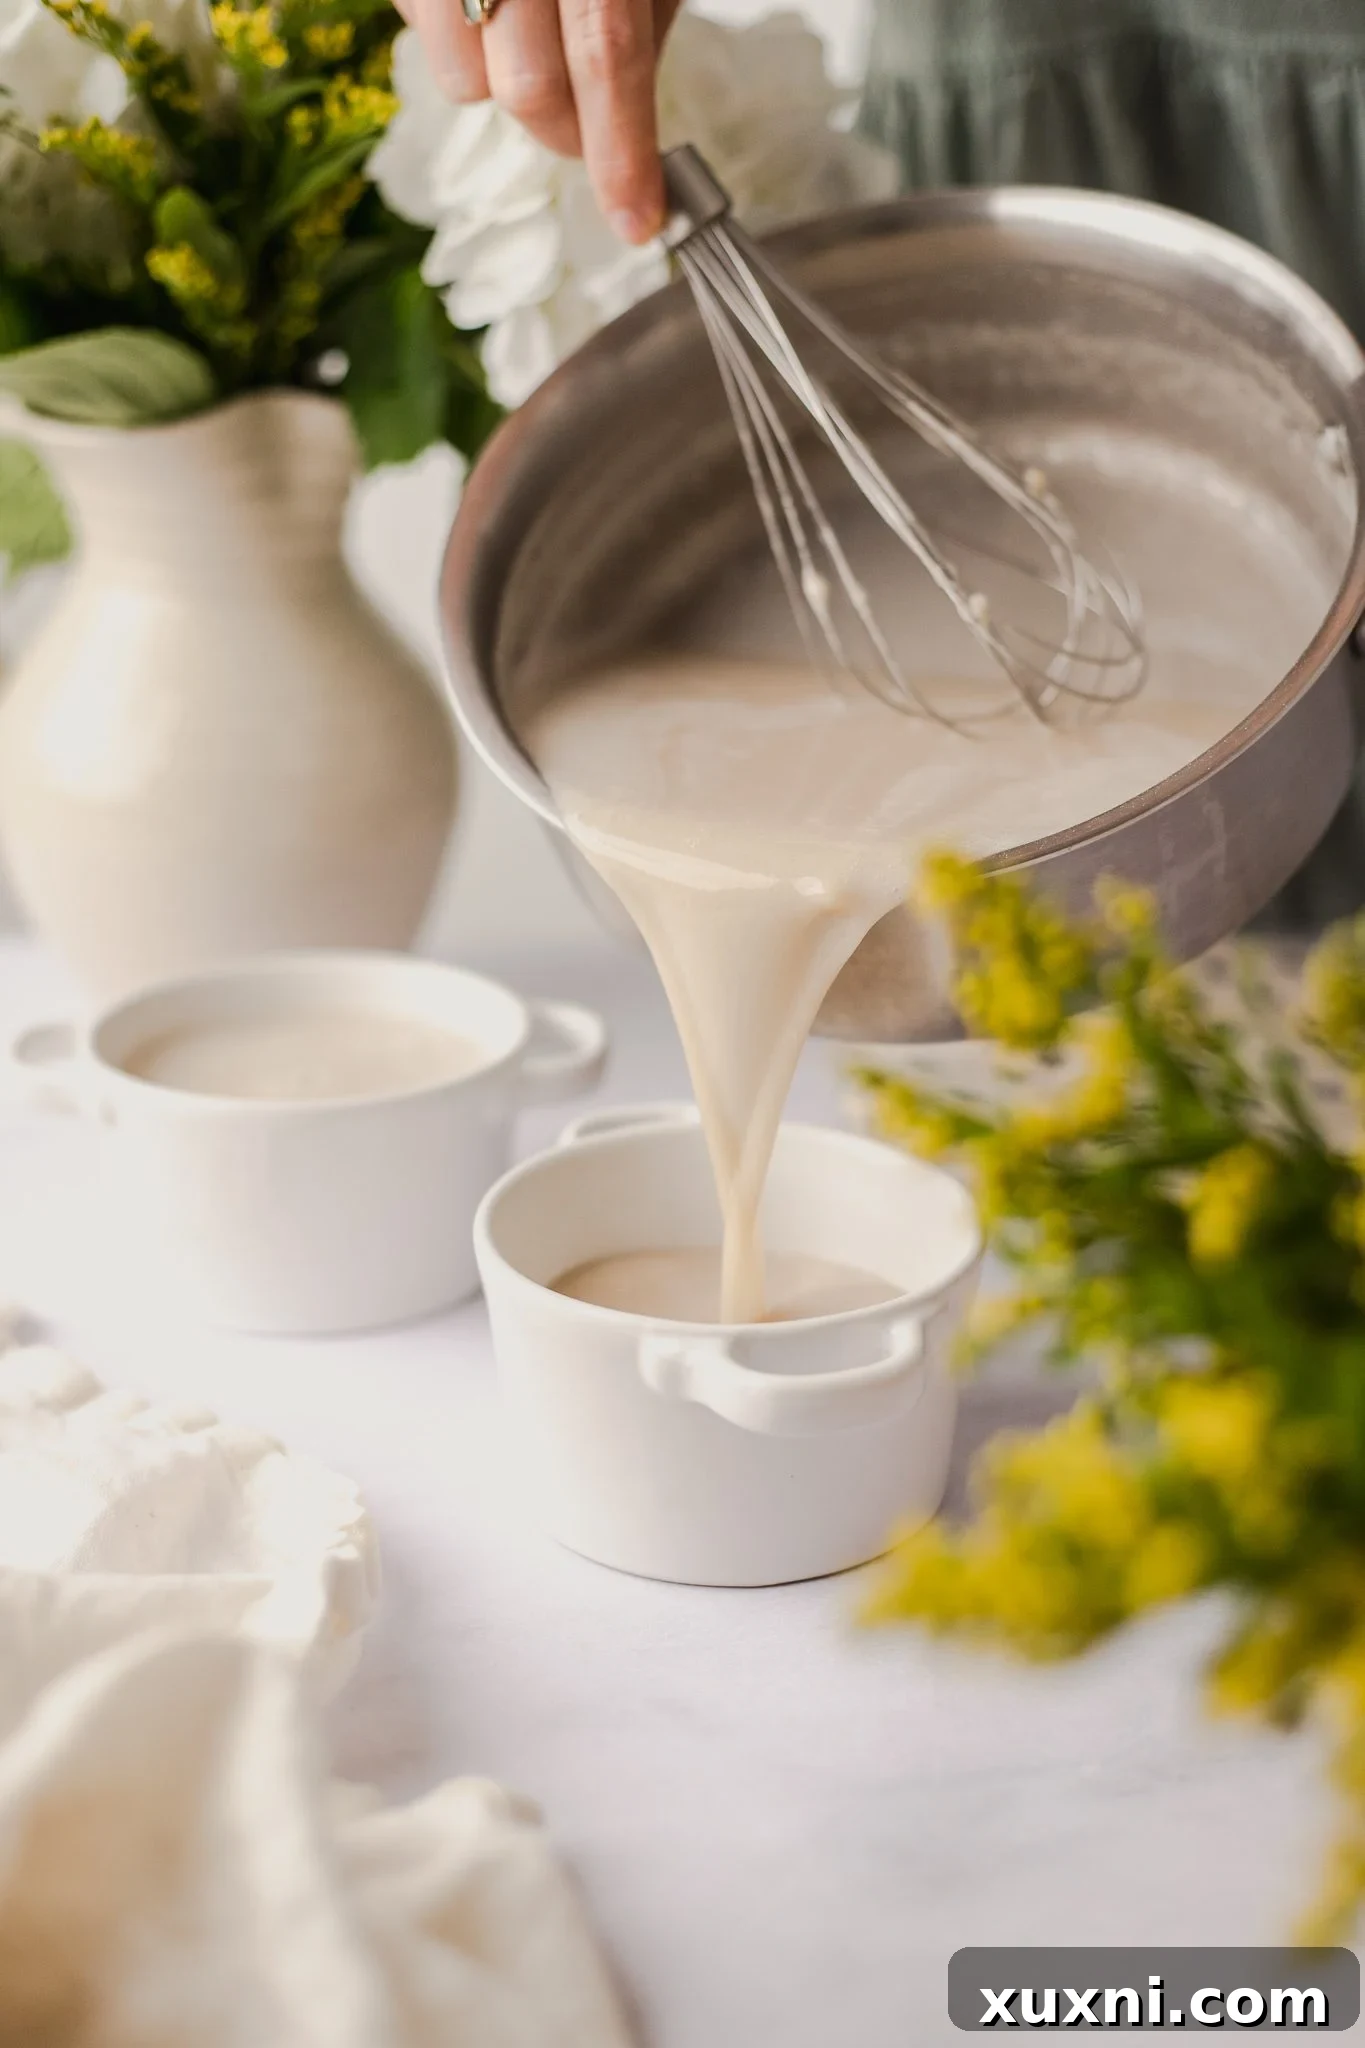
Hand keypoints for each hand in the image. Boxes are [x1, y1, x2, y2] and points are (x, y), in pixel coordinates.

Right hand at [400, 0, 685, 243]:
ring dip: (503, 83)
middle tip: (592, 127)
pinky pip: (424, 36)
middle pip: (527, 88)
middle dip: (565, 133)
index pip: (608, 52)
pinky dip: (459, 38)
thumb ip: (639, 23)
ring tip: (528, 24)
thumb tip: (631, 127)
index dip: (623, 150)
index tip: (638, 220)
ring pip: (465, 82)